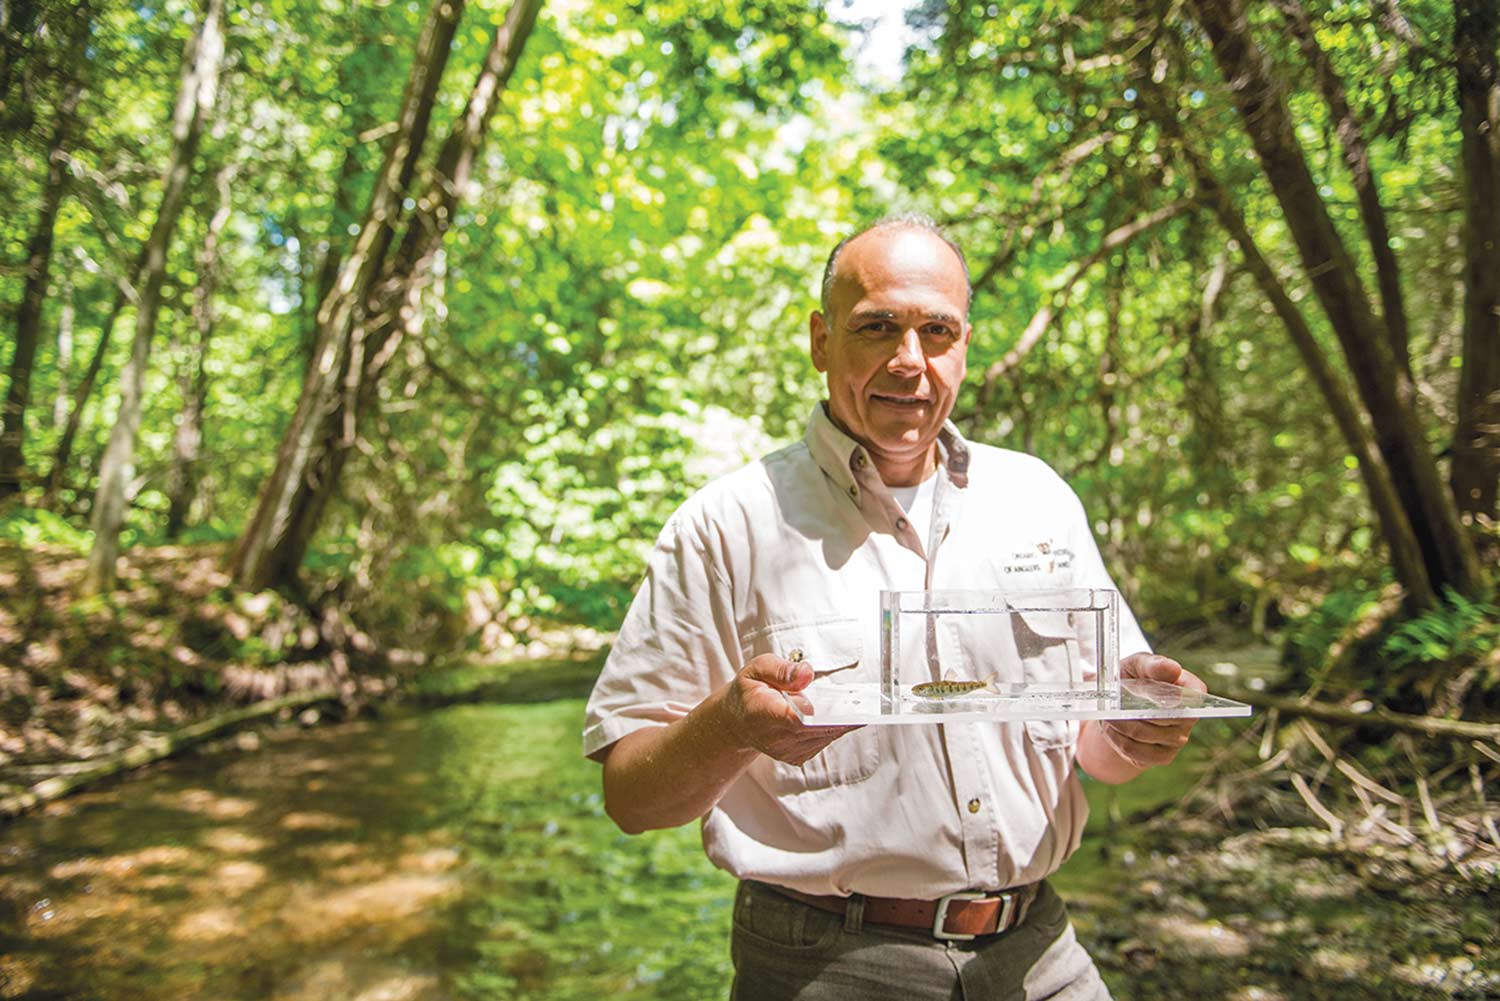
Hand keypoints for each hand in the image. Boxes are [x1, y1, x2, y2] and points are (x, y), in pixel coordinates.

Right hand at [720, 654, 862, 764]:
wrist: (738, 721)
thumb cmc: (750, 691)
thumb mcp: (757, 669)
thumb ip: (781, 669)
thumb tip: (807, 673)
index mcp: (761, 712)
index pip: (794, 719)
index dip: (820, 714)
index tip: (843, 706)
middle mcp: (774, 737)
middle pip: (816, 729)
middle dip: (841, 715)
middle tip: (865, 702)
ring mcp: (786, 750)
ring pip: (824, 736)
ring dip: (842, 722)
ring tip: (858, 706)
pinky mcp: (796, 756)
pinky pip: (822, 742)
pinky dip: (834, 728)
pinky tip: (840, 715)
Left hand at [1095, 653, 1207, 769]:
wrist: (1119, 705)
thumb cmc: (1134, 678)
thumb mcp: (1138, 665)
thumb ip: (1153, 665)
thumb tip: (1173, 669)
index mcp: (1192, 690)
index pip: (1193, 697)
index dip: (1173, 698)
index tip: (1151, 696)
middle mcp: (1189, 718)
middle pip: (1161, 717)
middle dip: (1131, 709)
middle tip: (1112, 702)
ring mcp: (1178, 740)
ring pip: (1142, 735)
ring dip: (1119, 724)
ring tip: (1108, 714)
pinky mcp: (1161, 757)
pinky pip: (1134, 751)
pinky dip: (1116, 739)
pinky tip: (1111, 729)